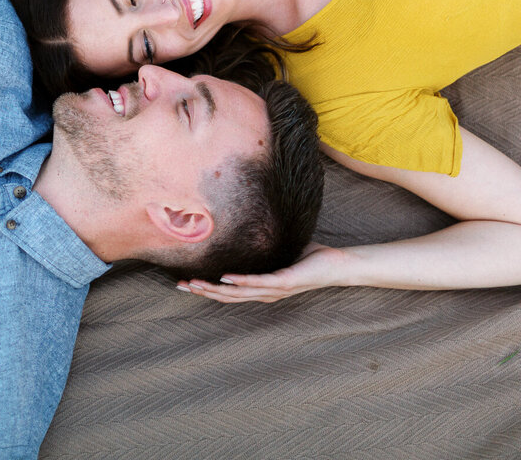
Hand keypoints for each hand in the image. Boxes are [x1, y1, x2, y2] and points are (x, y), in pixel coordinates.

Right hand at [178, 242, 343, 302]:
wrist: (339, 266)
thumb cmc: (313, 258)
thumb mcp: (282, 251)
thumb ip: (265, 245)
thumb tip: (250, 226)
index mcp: (263, 288)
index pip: (230, 291)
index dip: (207, 289)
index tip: (187, 282)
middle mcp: (266, 293)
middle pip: (228, 296)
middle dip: (203, 291)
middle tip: (181, 286)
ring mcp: (275, 290)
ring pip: (238, 293)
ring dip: (214, 289)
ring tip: (195, 284)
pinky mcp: (285, 281)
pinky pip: (259, 282)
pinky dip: (240, 281)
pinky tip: (225, 278)